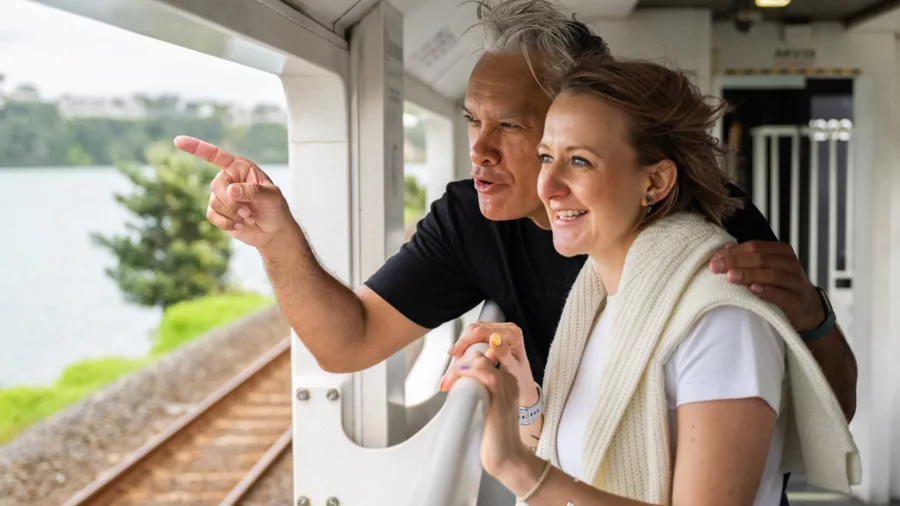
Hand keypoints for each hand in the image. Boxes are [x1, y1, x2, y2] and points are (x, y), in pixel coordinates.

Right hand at [174, 136, 296, 252]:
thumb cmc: (276, 208)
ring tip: (249, 217)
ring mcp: (221, 196)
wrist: (273, 231)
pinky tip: (240, 224)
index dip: (197, 148)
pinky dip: (227, 223)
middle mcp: (228, 179)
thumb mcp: (272, 197)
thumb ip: (253, 191)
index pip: (216, 155)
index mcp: (240, 167)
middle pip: (216, 186)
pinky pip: (212, 215)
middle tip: (248, 212)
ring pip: (214, 203)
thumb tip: (231, 190)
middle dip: (232, 202)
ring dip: (233, 214)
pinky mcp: (217, 212)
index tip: (178, 141)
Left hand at [442, 353, 530, 477]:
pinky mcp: (501, 403)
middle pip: (482, 355)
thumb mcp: (485, 407)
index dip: (465, 359)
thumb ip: (477, 392)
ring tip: (447, 380)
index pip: (485, 357)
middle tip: (446, 378)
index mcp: (507, 382)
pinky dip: (471, 373)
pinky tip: (458, 377)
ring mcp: (506, 392)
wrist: (508, 459)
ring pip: (483, 361)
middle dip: (459, 360)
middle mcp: (509, 383)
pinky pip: (489, 377)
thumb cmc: (494, 437)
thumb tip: (456, 384)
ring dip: (459, 367)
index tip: (451, 373)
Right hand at [443, 322, 537, 405]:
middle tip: (455, 357)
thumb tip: (494, 339)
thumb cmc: (520, 379)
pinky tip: (464, 354)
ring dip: (464, 343)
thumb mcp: (513, 368)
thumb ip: (503, 354)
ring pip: (475, 330)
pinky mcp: (494, 336)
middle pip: (476, 328)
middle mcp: (507, 329)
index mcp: (512, 334)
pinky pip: (477, 335)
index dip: (465, 341)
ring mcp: (500, 331)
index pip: (482, 331)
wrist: (524, 385)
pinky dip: (468, 344)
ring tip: (458, 357)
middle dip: (463, 342)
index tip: (455, 353)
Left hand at [710, 241, 824, 331]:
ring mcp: (796, 282)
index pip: (754, 247)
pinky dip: (767, 291)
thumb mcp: (765, 268)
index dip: (733, 252)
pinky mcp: (797, 301)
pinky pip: (782, 295)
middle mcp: (790, 264)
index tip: (714, 260)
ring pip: (771, 275)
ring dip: (749, 275)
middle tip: (716, 268)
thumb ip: (747, 258)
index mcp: (781, 251)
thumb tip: (724, 250)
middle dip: (736, 262)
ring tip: (731, 277)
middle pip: (761, 259)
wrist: (805, 307)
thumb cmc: (779, 285)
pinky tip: (753, 290)